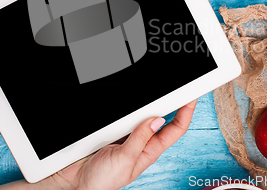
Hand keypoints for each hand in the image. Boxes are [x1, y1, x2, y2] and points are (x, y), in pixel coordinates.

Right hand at [0, 100, 196, 189]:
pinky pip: (124, 115)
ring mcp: (127, 136)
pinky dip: (130, 107)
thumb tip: (156, 120)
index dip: (186, 113)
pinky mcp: (113, 131)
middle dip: (172, 103)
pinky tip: (132, 101)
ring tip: (159, 91)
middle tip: (180, 87)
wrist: (74, 182)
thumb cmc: (100, 181)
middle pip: (161, 118)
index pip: (174, 130)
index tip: (192, 98)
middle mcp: (140, 143)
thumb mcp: (125, 160)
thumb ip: (139, 139)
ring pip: (142, 115)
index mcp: (149, 152)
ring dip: (149, 104)